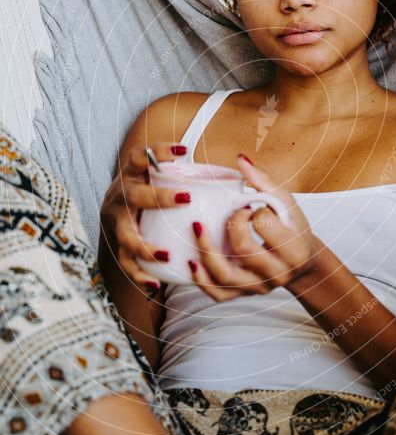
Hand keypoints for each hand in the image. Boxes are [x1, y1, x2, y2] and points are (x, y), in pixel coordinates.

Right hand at [99, 142, 190, 286]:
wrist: (115, 208)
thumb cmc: (149, 191)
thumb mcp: (158, 175)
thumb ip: (188, 173)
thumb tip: (242, 173)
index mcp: (133, 175)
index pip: (140, 156)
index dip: (159, 151)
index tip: (184, 150)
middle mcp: (121, 196)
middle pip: (134, 195)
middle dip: (158, 198)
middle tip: (186, 199)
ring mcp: (117, 221)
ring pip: (126, 235)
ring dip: (145, 246)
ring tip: (166, 255)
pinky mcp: (118, 244)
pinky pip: (126, 262)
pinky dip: (139, 274)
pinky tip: (154, 284)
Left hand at [188, 154, 321, 300]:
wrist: (303, 262)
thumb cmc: (293, 228)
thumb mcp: (286, 203)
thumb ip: (264, 180)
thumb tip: (240, 159)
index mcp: (292, 249)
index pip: (264, 224)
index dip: (255, 210)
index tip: (253, 207)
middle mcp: (277, 272)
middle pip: (243, 249)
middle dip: (232, 225)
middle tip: (234, 215)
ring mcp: (259, 287)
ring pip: (225, 276)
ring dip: (206, 251)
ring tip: (197, 230)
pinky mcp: (245, 294)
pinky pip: (218, 294)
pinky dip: (202, 280)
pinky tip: (192, 262)